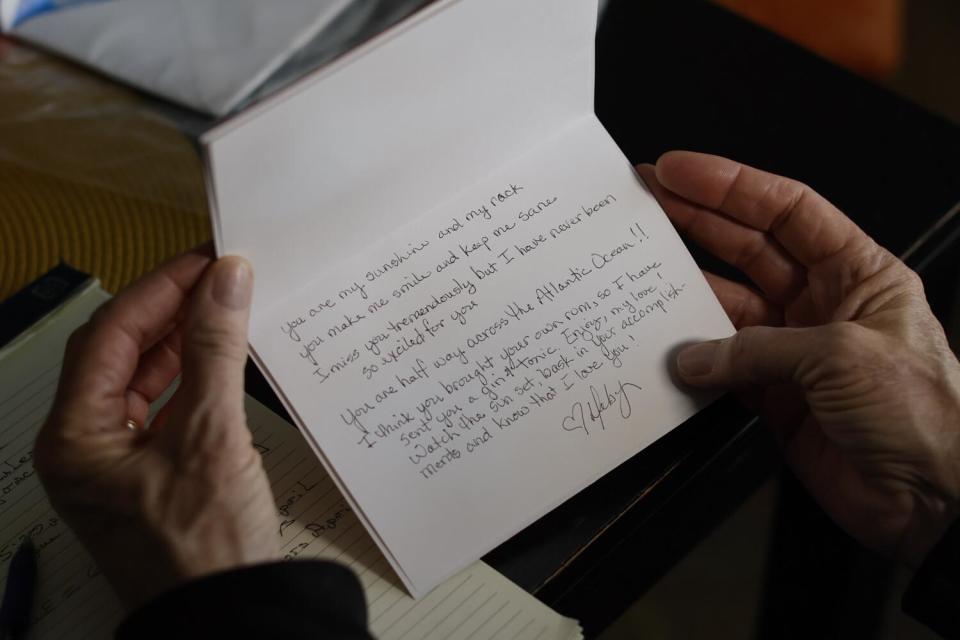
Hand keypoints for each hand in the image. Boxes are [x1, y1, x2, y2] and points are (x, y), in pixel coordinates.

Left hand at [35, 248, 278, 609]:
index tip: (203, 260)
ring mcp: (116, 460)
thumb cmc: (204, 547)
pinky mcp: (149, 471)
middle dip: (170, 310)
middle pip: (120, 353)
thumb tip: (225, 284)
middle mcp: (85, 446)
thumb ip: (215, 350)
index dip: (158, 289)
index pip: (108, 336)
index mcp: (74, 438)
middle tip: (218, 276)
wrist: (232, 613)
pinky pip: (164, 406)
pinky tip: (222, 356)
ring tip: (224, 307)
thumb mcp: (211, 436)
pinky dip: (193, 376)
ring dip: (183, 340)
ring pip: (143, 378)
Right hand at [639, 152, 959, 567]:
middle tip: (648, 199)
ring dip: (685, 289)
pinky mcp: (776, 396)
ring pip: (727, 305)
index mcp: (858, 272)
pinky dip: (693, 360)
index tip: (682, 170)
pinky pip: (722, 366)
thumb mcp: (840, 356)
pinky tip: (667, 346)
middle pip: (748, 247)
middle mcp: (823, 304)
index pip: (786, 211)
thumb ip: (758, 350)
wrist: (933, 499)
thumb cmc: (923, 414)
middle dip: (697, 220)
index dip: (731, 185)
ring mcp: (795, 350)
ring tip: (642, 269)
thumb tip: (697, 357)